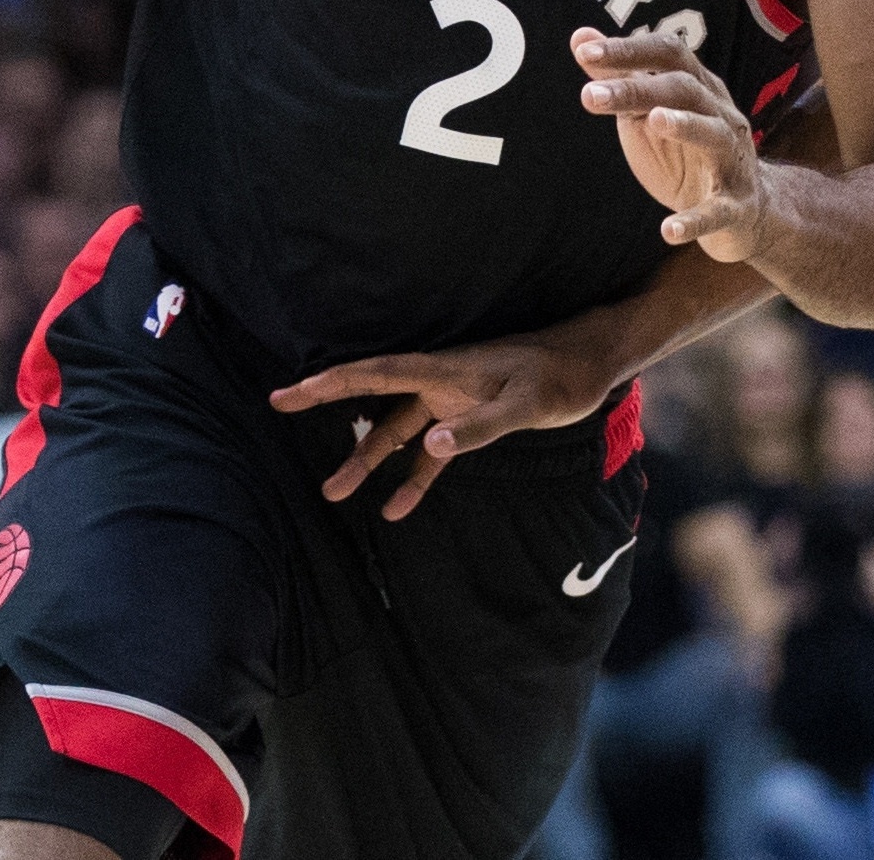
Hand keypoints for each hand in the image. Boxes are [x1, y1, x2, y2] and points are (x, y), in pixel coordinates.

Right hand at [270, 327, 615, 519]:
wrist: (591, 364)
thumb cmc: (561, 376)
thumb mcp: (526, 404)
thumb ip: (480, 427)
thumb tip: (430, 445)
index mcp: (445, 368)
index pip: (376, 374)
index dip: (330, 383)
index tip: (288, 392)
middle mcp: (441, 381)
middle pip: (376, 401)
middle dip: (331, 416)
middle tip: (282, 418)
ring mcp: (453, 400)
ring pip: (398, 431)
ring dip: (369, 461)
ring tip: (334, 495)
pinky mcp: (469, 419)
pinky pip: (432, 452)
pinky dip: (414, 479)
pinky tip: (396, 510)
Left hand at [573, 28, 763, 261]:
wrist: (742, 213)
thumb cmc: (685, 154)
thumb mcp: (647, 113)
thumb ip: (619, 78)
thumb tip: (580, 37)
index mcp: (699, 89)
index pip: (669, 53)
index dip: (630, 50)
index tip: (585, 52)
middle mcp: (720, 115)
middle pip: (684, 90)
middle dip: (638, 88)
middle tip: (590, 96)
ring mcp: (732, 159)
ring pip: (714, 134)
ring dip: (686, 126)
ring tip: (655, 121)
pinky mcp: (736, 205)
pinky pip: (718, 211)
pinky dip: (695, 220)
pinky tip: (668, 231)